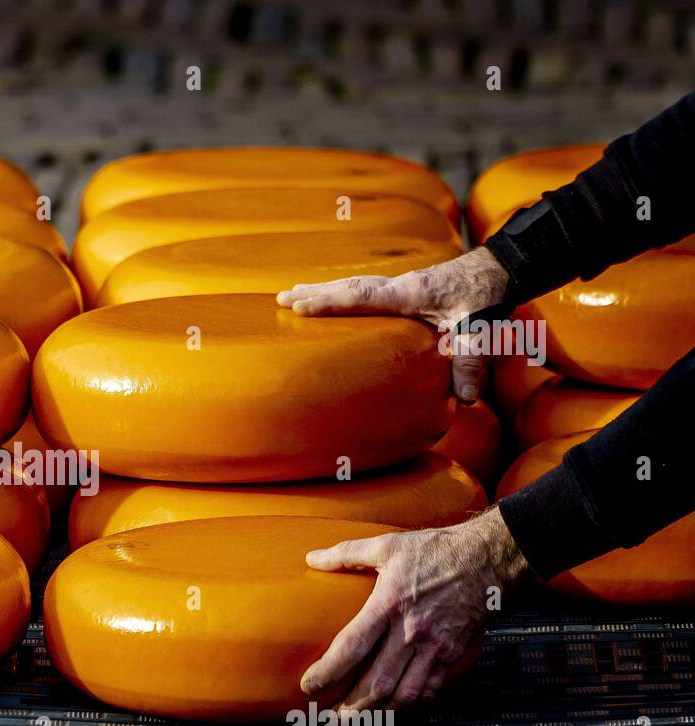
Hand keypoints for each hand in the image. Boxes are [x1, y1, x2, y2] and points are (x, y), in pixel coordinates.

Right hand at [277, 247, 509, 402]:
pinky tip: (332, 297)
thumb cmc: (488, 296)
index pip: (360, 297)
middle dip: (313, 293)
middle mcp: (400, 285)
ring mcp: (401, 284)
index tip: (298, 305)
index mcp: (409, 294)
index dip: (328, 301)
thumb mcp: (480, 330)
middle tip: (279, 297)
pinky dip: (341, 291)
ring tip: (292, 293)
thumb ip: (470, 363)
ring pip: (353, 284)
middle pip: (348, 286)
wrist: (502, 269)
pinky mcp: (405, 288)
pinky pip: (364, 288)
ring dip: (323, 289)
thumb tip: (465, 400)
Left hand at [300, 507, 529, 710]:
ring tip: (360, 719)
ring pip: (404, 693)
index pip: (351, 647)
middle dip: (351, 705)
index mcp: (389, 604)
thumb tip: (312, 558)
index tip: (309, 685)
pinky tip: (396, 706)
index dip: (328, 671)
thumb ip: (346, 553)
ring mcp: (434, 646)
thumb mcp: (387, 545)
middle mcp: (411, 632)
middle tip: (332, 716)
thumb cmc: (436, 549)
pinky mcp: (453, 653)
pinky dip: (411, 703)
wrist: (489, 558)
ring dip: (380, 711)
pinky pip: (430, 688)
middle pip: (377, 681)